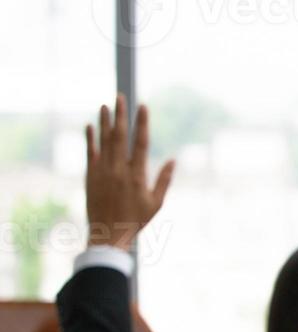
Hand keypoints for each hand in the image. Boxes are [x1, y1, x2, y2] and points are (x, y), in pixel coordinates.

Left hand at [85, 95, 175, 250]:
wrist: (108, 234)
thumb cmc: (136, 220)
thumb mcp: (156, 203)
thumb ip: (164, 180)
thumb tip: (172, 160)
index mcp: (137, 175)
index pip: (140, 142)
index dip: (142, 123)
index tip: (143, 106)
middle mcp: (118, 170)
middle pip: (119, 136)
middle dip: (121, 115)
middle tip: (120, 96)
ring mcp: (102, 172)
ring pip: (104, 141)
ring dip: (105, 122)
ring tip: (106, 105)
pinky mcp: (90, 176)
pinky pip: (90, 153)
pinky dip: (90, 138)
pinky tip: (90, 125)